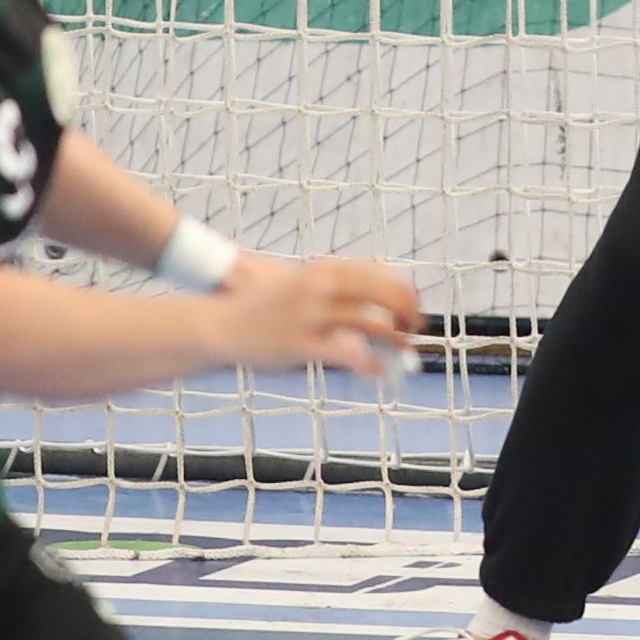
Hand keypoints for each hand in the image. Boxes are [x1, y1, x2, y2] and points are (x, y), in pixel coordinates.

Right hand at [214, 254, 422, 375]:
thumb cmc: (267, 308)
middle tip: (416, 327)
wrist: (223, 324)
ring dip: (396, 338)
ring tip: (404, 349)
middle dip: (407, 310)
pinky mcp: (302, 344)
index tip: (415, 306)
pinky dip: (371, 363)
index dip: (404, 291)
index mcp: (323, 269)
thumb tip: (377, 304)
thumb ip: (336, 289)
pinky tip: (379, 370)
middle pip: (382, 293)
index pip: (378, 273)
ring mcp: (311, 314)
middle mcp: (320, 286)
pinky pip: (349, 353)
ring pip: (372, 323)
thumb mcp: (302, 285)